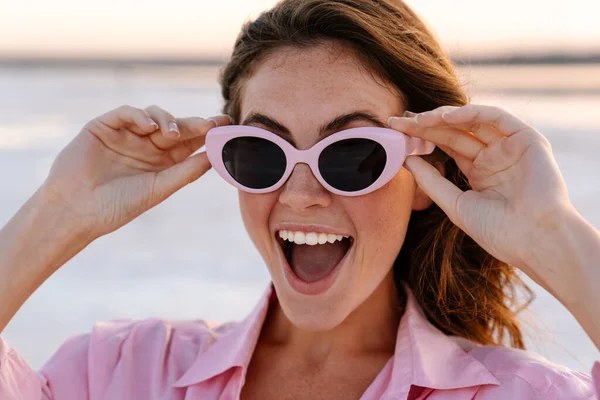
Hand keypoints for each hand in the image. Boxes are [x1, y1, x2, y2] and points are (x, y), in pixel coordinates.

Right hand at [41, 105, 230, 238]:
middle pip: (176, 127)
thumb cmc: (118, 206)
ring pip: (154, 115)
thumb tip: (215, 158)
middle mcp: (147, 145)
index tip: (227, 126)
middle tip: (211, 124)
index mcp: (162, 161)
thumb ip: (185, 172)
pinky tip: (149, 126)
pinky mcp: (104, 126)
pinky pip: (126, 113)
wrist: (76, 211)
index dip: (207, 134)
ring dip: (167, 120)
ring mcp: (126, 134)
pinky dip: (139, 116)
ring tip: (171, 133)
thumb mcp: (158, 189)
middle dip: (193, 124)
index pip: (189, 143)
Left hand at [388, 104, 572, 286]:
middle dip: (426, 125)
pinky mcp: (527, 139)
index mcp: (479, 172)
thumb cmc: (498, 232)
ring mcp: (510, 147)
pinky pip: (496, 117)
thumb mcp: (456, 205)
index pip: (446, 147)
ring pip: (472, 122)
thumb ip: (431, 182)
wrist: (534, 242)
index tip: (394, 132)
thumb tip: (405, 160)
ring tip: (418, 120)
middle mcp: (494, 156)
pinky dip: (472, 113)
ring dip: (444, 117)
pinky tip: (447, 117)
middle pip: (454, 132)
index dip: (421, 138)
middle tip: (396, 121)